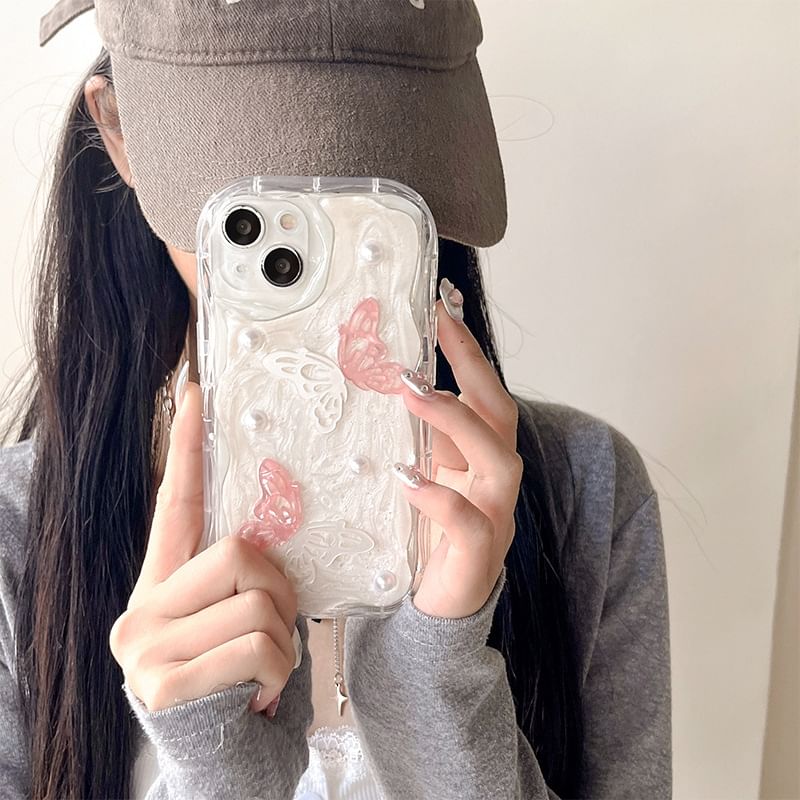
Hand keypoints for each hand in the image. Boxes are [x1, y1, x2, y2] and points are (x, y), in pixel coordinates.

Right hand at [109, 380, 298, 714]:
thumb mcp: (229, 619)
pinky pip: (258, 648)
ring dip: (284, 639)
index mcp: (161, 583)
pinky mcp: (165, 685)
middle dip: (278, 587)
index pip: (176, 503)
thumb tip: (268, 536)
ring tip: (266, 667)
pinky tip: (260, 696)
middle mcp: (142, 609)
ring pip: (257, 602)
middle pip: (237, 552)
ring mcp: (146, 648)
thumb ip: (237, 576)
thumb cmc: (233, 675)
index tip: (193, 391)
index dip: (188, 446)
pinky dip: (279, 672)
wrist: (217, 755)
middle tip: (277, 625)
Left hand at [395, 290, 522, 618]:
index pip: (485, 396)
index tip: (441, 309)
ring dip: (458, 422)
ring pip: (499, 461)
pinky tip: (406, 479)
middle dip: (472, 369)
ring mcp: (493, 518)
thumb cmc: (427, 538)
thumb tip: (394, 389)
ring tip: (414, 395)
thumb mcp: (422, 477)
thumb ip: (421, 441)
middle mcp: (495, 482)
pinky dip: (439, 497)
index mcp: (480, 459)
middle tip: (436, 329)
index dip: (468, 353)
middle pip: (502, 416)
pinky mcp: (478, 557)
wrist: (436, 611)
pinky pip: (470, 522)